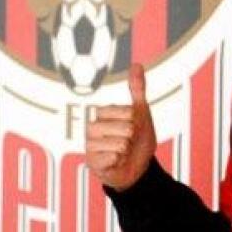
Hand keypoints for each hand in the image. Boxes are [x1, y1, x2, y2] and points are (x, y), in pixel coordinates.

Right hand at [85, 63, 157, 190]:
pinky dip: (120, 161)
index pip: (127, 112)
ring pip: (120, 143)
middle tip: (128, 142)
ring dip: (127, 150)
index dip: (137, 122)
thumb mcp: (141, 112)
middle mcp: (93, 127)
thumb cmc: (137, 139)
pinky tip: (116, 162)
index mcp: (102, 114)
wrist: (139, 167)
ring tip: (122, 152)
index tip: (133, 127)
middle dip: (133, 138)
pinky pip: (113, 157)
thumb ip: (137, 89)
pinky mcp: (91, 162)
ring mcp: (90, 145)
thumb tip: (137, 64)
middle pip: (126, 128)